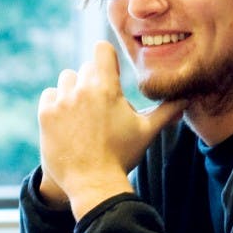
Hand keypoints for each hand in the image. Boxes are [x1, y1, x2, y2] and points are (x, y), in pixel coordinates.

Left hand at [37, 41, 185, 217]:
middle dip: (93, 83)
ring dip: (73, 91)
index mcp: (107, 88)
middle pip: (85, 68)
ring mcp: (62, 101)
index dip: (107, 58)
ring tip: (83, 116)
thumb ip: (166, 111)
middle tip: (100, 108)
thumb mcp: (146, 131)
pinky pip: (50, 95)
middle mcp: (82, 89)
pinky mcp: (46, 114)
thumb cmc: (122, 156)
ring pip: (66, 80)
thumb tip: (187, 98)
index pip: (101, 49)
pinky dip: (57, 105)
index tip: (110, 72)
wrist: (93, 183)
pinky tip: (68, 123)